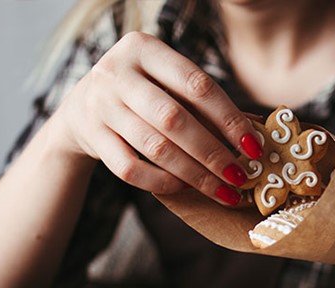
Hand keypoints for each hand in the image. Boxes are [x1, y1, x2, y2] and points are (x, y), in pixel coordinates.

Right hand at [49, 32, 262, 204]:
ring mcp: (99, 105)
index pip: (197, 85)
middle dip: (214, 153)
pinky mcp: (91, 137)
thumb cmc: (142, 96)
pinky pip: (131, 169)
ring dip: (195, 174)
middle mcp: (117, 72)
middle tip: (241, 176)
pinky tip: (185, 188)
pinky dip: (162, 182)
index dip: (229, 118)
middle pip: (175, 119)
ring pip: (155, 147)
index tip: (254, 146)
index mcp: (144, 49)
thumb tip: (254, 135)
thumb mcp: (167, 84)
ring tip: (223, 191)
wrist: (80, 110)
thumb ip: (204, 103)